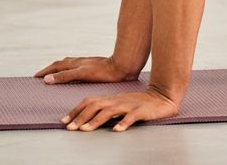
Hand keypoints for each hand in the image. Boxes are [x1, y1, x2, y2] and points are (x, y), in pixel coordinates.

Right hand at [34, 56, 136, 84]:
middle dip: (49, 69)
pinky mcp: (93, 67)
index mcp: (74, 63)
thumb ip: (65, 76)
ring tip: (53, 74)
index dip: (45, 72)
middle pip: (60, 64)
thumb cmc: (103, 72)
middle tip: (40, 76)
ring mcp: (86, 64)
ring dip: (58, 69)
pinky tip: (74, 75)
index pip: (55, 67)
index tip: (35, 77)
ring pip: (68, 65)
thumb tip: (47, 79)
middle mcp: (79, 62)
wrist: (122, 67)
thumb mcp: (82, 74)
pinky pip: (76, 68)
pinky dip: (69, 71)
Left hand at [60, 88, 179, 132]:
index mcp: (111, 99)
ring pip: (110, 111)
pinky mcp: (141, 110)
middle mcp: (117, 100)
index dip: (76, 111)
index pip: (89, 102)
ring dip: (96, 120)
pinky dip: (123, 123)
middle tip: (70, 128)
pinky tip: (117, 130)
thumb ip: (106, 110)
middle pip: (95, 106)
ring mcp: (129, 105)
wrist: (163, 96)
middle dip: (81, 117)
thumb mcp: (120, 105)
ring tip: (86, 130)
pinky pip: (132, 117)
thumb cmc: (140, 103)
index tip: (64, 121)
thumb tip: (87, 120)